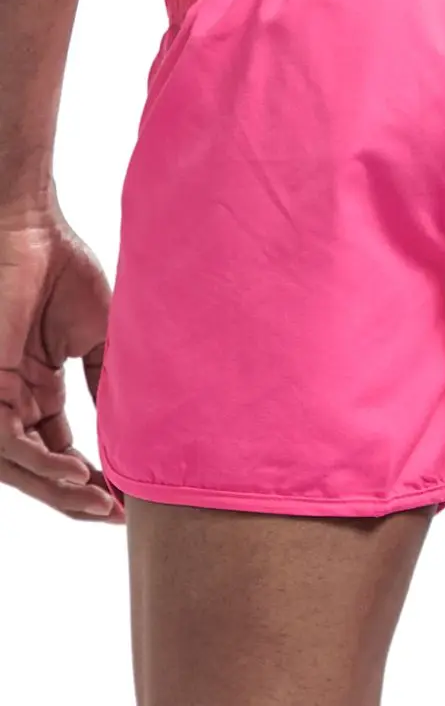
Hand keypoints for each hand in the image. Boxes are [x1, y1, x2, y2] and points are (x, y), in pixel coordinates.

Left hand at [0, 206, 121, 520]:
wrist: (32, 230)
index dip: (94, 478)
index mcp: (37, 390)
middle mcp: (13, 400)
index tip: (131, 497)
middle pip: (41, 466)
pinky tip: (76, 473)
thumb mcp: (101, 338)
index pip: (62, 449)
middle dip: (77, 496)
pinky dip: (39, 463)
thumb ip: (108, 384)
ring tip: (100, 502)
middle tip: (116, 514)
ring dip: (59, 490)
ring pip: (19, 466)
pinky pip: (4, 442)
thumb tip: (133, 431)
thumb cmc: (62, 270)